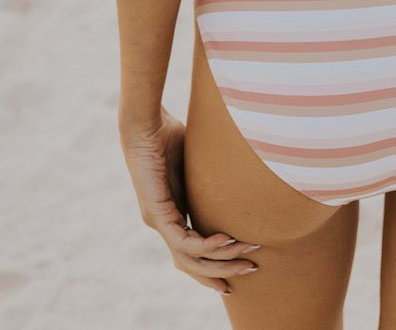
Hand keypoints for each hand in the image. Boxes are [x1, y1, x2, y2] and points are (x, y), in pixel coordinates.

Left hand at [119, 106, 260, 294]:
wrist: (145, 124)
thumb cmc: (170, 134)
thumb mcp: (198, 163)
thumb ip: (213, 178)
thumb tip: (243, 174)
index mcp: (172, 213)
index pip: (193, 251)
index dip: (215, 263)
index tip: (240, 267)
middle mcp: (163, 223)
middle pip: (192, 263)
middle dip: (222, 272)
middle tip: (250, 271)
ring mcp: (157, 221)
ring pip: (189, 258)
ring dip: (221, 261)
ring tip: (248, 257)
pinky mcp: (155, 214)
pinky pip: (183, 241)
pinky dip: (206, 246)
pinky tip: (227, 241)